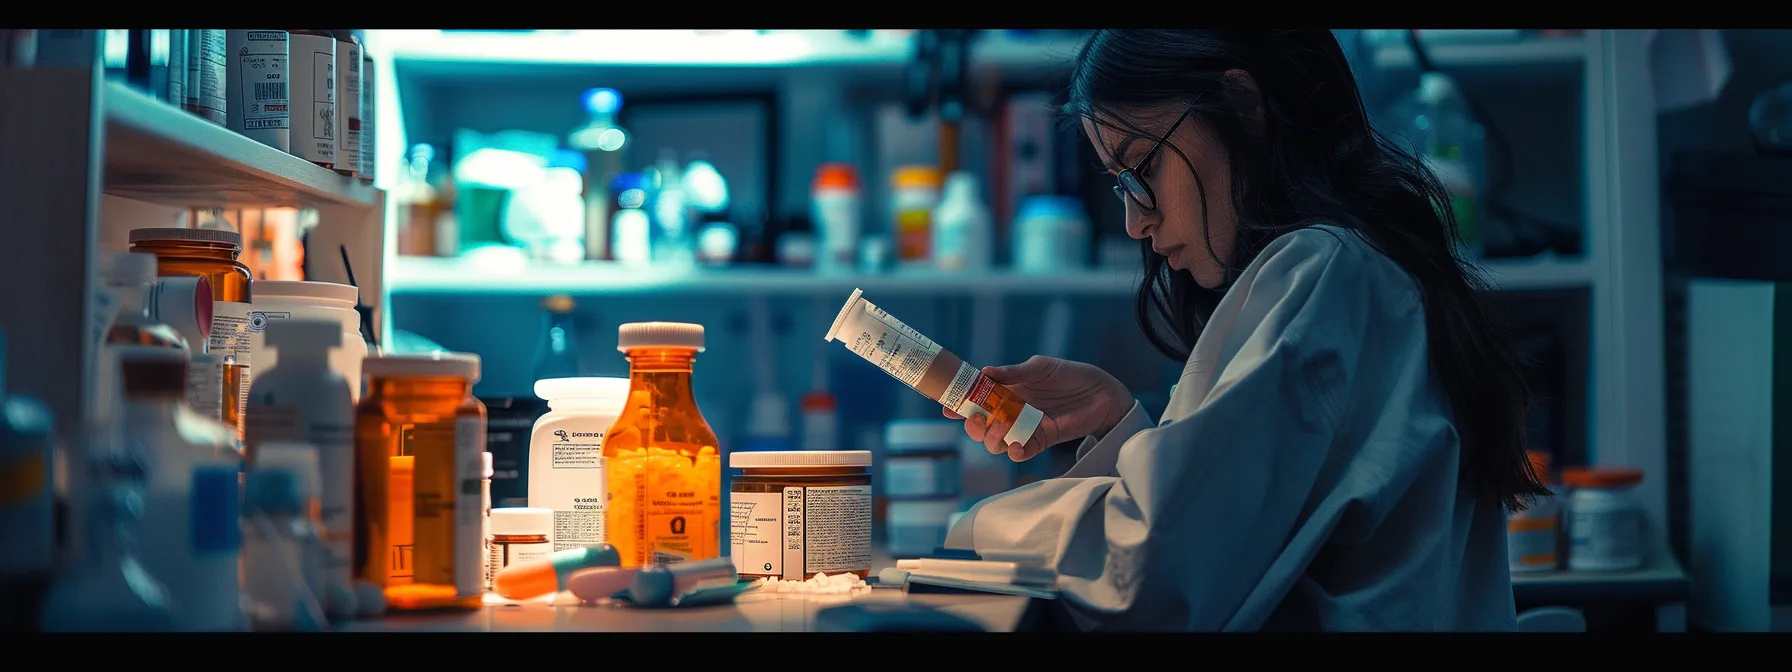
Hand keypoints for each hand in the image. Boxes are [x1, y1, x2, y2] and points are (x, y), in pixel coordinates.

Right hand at [944, 355, 1132, 462]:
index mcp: (1005, 391)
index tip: (946, 407)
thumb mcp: (1039, 368)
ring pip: (995, 442)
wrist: (1101, 391)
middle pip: (980, 426)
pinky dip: (1015, 451)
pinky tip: (1016, 445)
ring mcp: (1024, 427)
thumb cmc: (1069, 374)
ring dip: (992, 438)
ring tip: (1001, 426)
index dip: (959, 404)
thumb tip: (984, 373)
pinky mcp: (1041, 439)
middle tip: (973, 418)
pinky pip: (1021, 451)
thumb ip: (1013, 373)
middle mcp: (1010, 411)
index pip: (976, 399)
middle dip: (971, 425)